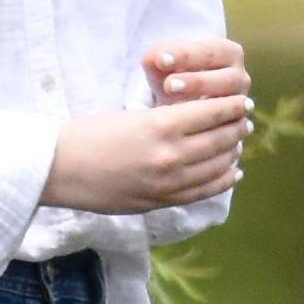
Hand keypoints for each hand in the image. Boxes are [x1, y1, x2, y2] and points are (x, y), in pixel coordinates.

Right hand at [43, 35, 252, 214]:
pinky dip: (223, 180)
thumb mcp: (131, 115)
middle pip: (220, 140)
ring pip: (217, 166)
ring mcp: (168, 183)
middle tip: (244, 120)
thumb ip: (166, 122)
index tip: (241, 101)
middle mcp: (171, 156)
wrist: (59, 169)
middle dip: (236, 128)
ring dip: (232, 152)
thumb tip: (197, 119)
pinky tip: (232, 172)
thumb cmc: (88, 134)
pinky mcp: (161, 202)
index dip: (230, 107)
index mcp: (161, 126)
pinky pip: (204, 191)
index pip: (212, 113)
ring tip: (238, 143)